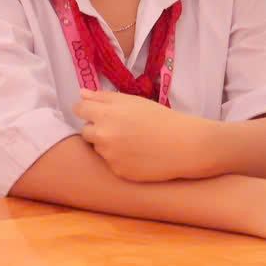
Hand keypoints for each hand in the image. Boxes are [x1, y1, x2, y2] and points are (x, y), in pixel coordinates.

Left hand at [74, 89, 209, 181]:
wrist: (185, 145)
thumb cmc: (160, 118)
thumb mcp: (133, 101)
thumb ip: (103, 97)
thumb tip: (81, 94)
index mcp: (105, 115)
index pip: (79, 110)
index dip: (89, 110)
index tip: (98, 112)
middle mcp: (102, 136)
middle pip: (86, 131)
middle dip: (98, 128)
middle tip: (121, 128)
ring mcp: (109, 156)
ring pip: (98, 148)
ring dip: (108, 144)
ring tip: (132, 141)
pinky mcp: (118, 171)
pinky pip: (111, 163)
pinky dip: (120, 159)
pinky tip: (138, 155)